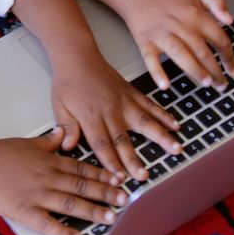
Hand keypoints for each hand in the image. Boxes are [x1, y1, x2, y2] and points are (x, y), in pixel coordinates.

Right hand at [0, 129, 126, 234]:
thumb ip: (49, 141)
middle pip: (82, 187)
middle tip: (124, 199)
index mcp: (50, 161)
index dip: (103, 176)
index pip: (83, 169)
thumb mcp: (28, 142)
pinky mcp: (25, 210)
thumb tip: (63, 133)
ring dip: (92, 211)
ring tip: (110, 217)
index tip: (119, 180)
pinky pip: (48, 223)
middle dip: (106, 194)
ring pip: (71, 204)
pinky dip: (63, 231)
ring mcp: (38, 194)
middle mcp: (48, 178)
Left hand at [51, 55, 180, 181]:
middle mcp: (110, 110)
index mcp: (90, 116)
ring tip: (175, 149)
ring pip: (145, 122)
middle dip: (134, 159)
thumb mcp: (58, 105)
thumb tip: (66, 147)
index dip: (111, 163)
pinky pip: (150, 105)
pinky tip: (176, 125)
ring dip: (161, 137)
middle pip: (123, 139)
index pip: (101, 144)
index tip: (119, 178)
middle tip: (144, 175)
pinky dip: (164, 115)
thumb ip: (67, 127)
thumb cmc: (68, 81)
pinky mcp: (132, 93)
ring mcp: (124, 101)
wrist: (78, 56)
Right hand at [116, 0, 233, 89]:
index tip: (233, 69)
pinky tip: (165, 85)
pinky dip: (158, 73)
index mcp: (195, 15)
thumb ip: (217, 2)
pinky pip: (151, 60)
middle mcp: (181, 26)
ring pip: (183, 56)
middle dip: (216, 71)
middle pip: (203, 52)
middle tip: (222, 85)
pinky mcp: (146, 42)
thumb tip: (230, 20)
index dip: (229, 56)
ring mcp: (162, 35)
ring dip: (196, 71)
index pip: (219, 39)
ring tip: (207, 83)